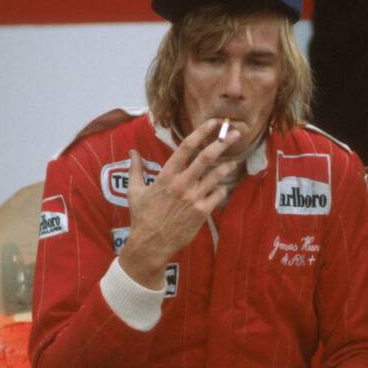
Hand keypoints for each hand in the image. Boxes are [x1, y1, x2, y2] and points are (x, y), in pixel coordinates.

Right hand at [117, 118, 240, 287]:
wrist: (151, 244)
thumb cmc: (142, 217)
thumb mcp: (134, 191)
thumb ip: (135, 169)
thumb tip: (132, 152)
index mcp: (166, 175)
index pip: (186, 147)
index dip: (202, 132)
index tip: (214, 123)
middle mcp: (181, 183)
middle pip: (207, 157)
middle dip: (223, 142)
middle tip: (236, 133)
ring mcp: (193, 198)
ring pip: (217, 175)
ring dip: (228, 166)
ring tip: (235, 160)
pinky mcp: (202, 212)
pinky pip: (218, 194)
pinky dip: (221, 189)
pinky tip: (220, 188)